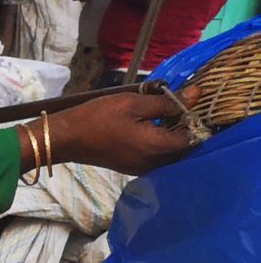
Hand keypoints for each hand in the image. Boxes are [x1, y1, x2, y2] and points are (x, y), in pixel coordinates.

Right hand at [54, 89, 195, 175]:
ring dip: (174, 137)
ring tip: (166, 117)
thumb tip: (196, 94)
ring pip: (171, 154)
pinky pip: (158, 158)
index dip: (195, 120)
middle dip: (186, 129)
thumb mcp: (133, 103)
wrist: (66, 138)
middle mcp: (154, 163)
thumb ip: (167, 102)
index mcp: (156, 147)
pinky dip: (161, 144)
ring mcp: (143, 168)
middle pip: (185, 149)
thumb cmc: (98, 117)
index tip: (188, 104)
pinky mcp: (133, 168)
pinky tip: (152, 129)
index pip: (193, 137)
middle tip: (178, 108)